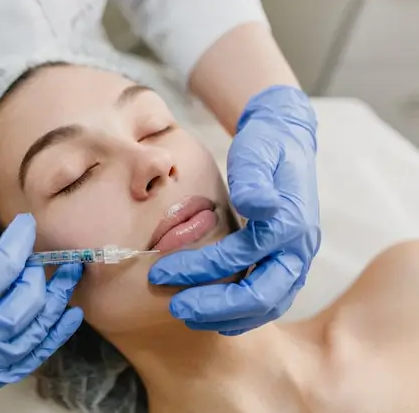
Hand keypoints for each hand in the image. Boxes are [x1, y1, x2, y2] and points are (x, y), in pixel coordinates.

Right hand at [0, 209, 82, 412]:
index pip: (2, 268)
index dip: (19, 241)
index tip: (27, 223)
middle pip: (27, 297)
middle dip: (38, 267)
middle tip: (36, 249)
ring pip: (38, 327)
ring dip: (58, 297)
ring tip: (72, 272)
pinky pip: (32, 358)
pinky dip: (54, 336)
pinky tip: (69, 315)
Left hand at [149, 85, 320, 334]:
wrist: (284, 141)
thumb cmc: (263, 147)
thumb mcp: (256, 153)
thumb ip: (253, 180)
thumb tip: (255, 204)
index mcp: (291, 221)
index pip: (242, 256)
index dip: (199, 267)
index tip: (160, 271)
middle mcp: (300, 247)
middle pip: (262, 295)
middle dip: (215, 306)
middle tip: (176, 307)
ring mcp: (296, 259)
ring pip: (268, 306)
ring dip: (227, 317)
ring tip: (188, 316)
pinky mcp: (287, 264)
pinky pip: (270, 301)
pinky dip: (242, 315)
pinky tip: (213, 318)